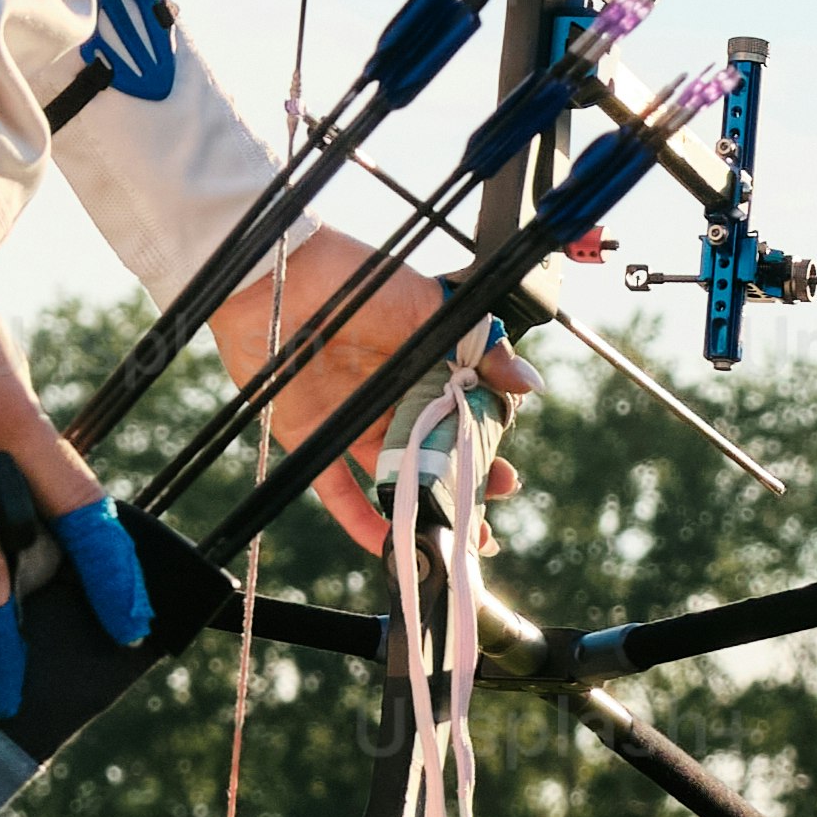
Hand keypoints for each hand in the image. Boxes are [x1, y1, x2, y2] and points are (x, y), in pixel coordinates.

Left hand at [208, 242, 528, 544]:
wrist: (287, 273)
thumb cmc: (361, 280)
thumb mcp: (433, 309)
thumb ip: (483, 348)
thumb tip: (529, 386)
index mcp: (423, 366)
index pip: (463, 415)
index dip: (485, 443)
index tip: (505, 466)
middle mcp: (391, 397)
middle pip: (434, 452)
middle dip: (467, 482)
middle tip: (492, 501)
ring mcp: (355, 420)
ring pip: (397, 476)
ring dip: (427, 506)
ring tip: (462, 533)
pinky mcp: (315, 437)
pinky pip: (340, 490)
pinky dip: (362, 521)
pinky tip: (392, 543)